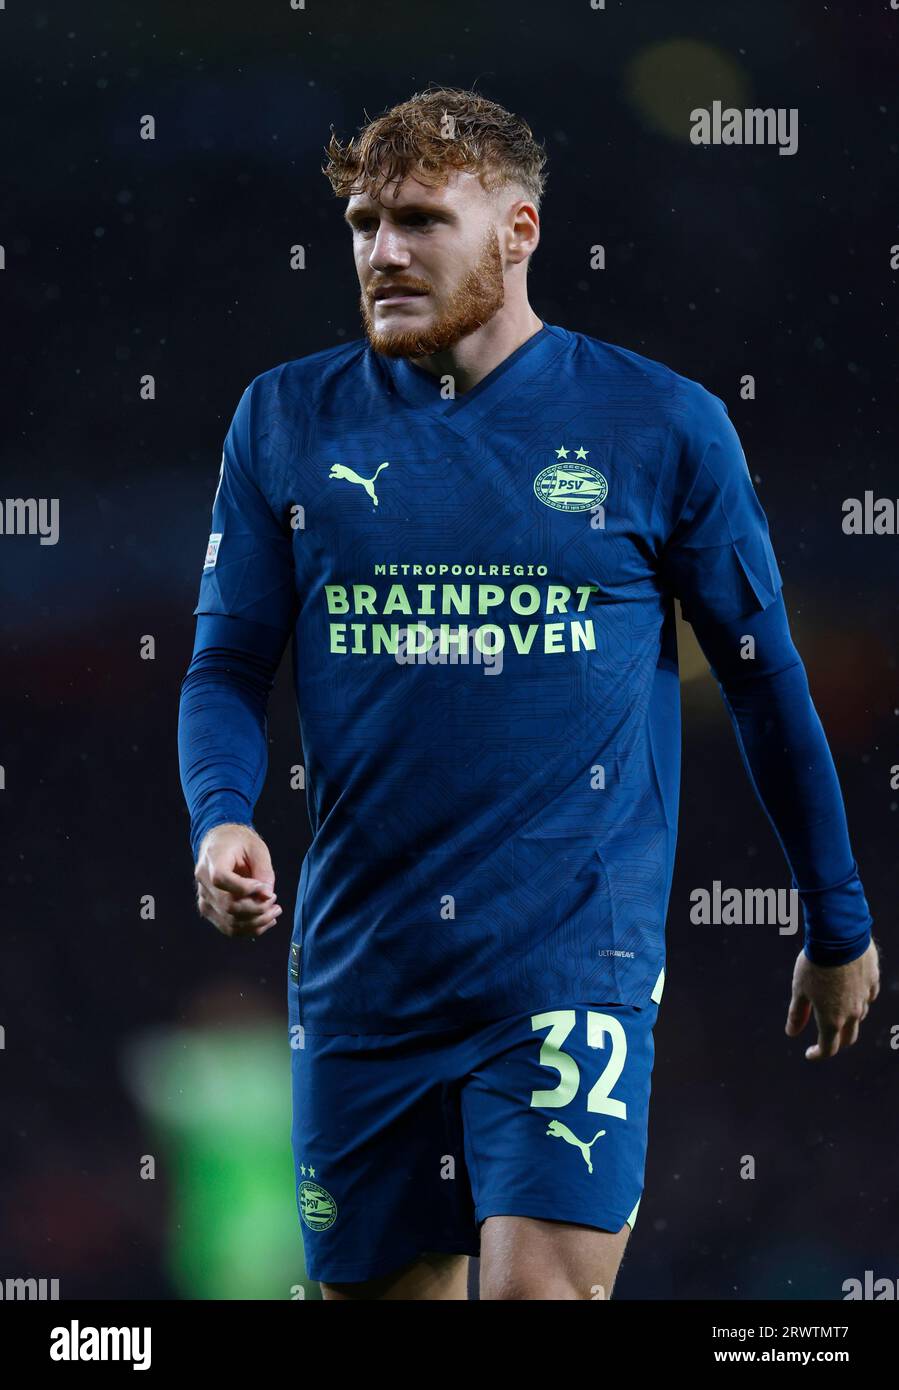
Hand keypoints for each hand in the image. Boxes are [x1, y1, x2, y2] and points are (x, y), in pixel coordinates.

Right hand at [194, 822, 281, 938]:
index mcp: (212, 859)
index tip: (265, 888)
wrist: (220, 844)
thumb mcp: (257, 848)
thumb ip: (263, 871)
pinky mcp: (209, 910)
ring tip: (275, 912)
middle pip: (227, 905)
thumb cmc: (240, 843)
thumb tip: (267, 896)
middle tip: (275, 900)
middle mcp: (203, 881)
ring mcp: (204, 898)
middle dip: (257, 908)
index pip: (221, 879)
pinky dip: (249, 929)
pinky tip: (266, 921)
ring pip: (229, 921)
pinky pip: (228, 928)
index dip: (245, 888)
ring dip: (256, 922)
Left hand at [785, 939, 879, 1060]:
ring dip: (848, 1019)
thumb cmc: (814, 963)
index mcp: (832, 1019)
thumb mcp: (799, 989)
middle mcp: (852, 1013)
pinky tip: (850, 991)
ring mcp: (865, 998)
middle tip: (824, 1038)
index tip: (809, 1053)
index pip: (828, 1048)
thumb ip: (797, 1013)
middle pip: (848, 1038)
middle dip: (836, 1042)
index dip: (818, 1054)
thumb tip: (791, 1033)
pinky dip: (859, 999)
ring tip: (833, 1007)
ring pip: (860, 1017)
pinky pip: (868, 997)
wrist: (839, 936)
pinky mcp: (873, 981)